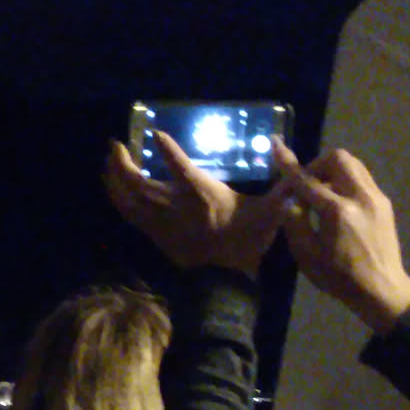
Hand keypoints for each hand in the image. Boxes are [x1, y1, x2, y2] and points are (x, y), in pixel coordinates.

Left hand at [104, 132, 295, 275]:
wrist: (223, 277)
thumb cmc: (245, 240)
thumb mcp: (270, 212)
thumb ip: (283, 187)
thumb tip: (301, 168)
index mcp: (202, 194)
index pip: (181, 166)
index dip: (167, 149)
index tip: (155, 133)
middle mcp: (173, 203)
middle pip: (138, 180)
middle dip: (122, 160)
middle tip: (116, 143)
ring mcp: (158, 218)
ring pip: (126, 194)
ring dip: (113, 175)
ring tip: (109, 159)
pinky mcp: (151, 230)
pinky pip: (125, 210)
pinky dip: (115, 194)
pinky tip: (110, 184)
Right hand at [276, 142, 409, 332]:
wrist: (382, 290)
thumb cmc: (339, 277)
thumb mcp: (306, 254)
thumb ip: (294, 220)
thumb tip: (290, 198)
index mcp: (338, 211)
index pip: (307, 180)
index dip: (288, 163)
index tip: (276, 145)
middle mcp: (361, 197)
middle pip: (338, 158)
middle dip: (317, 164)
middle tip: (306, 184)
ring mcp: (377, 198)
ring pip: (353, 164)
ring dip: (332, 170)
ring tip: (321, 192)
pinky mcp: (383, 203)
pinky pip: (362, 177)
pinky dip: (345, 180)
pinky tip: (337, 202)